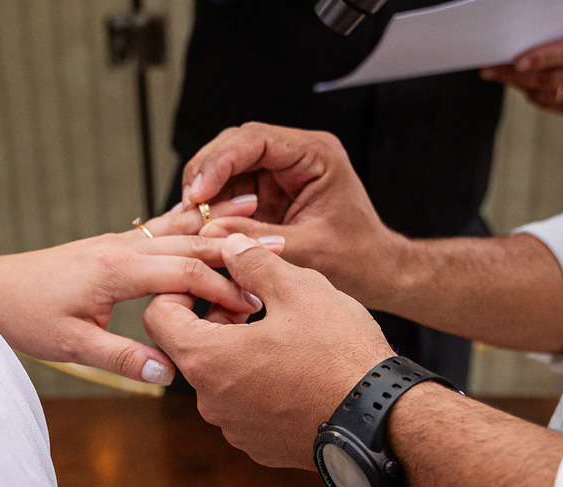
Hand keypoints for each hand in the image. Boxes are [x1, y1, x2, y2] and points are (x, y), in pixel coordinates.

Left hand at [0, 198, 275, 384]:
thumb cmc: (26, 316)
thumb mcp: (72, 346)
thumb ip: (122, 358)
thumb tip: (168, 371)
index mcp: (116, 270)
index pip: (184, 272)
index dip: (221, 287)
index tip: (253, 304)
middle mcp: (122, 248)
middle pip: (190, 242)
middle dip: (236, 247)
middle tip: (282, 248)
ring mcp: (118, 243)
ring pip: (179, 229)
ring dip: (220, 227)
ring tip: (263, 214)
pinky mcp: (113, 246)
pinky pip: (161, 229)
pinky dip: (191, 220)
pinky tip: (211, 213)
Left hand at [144, 233, 393, 468]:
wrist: (381, 420)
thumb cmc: (339, 355)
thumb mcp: (298, 289)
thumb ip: (254, 264)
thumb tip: (233, 246)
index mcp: (207, 359)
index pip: (158, 316)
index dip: (181, 289)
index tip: (216, 281)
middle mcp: (210, 401)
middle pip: (190, 347)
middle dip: (216, 319)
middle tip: (256, 302)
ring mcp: (234, 429)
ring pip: (220, 378)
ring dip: (239, 352)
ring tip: (282, 334)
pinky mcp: (260, 446)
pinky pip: (246, 407)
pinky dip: (260, 384)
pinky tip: (296, 369)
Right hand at [181, 123, 409, 309]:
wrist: (376, 271)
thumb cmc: (356, 258)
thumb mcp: (306, 250)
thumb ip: (258, 239)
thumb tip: (208, 231)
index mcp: (315, 154)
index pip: (255, 140)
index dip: (219, 163)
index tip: (196, 193)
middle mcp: (296, 154)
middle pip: (234, 146)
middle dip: (206, 175)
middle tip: (186, 208)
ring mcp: (281, 172)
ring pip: (227, 167)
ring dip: (206, 192)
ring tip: (190, 222)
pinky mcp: (270, 191)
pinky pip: (232, 190)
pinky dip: (214, 207)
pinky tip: (203, 227)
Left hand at [480, 18, 562, 115]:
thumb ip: (551, 28)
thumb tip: (512, 41)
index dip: (544, 58)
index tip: (517, 62)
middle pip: (556, 78)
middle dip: (520, 75)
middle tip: (492, 71)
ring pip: (549, 94)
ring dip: (521, 85)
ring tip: (501, 74)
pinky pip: (549, 105)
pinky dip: (531, 94)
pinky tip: (520, 83)